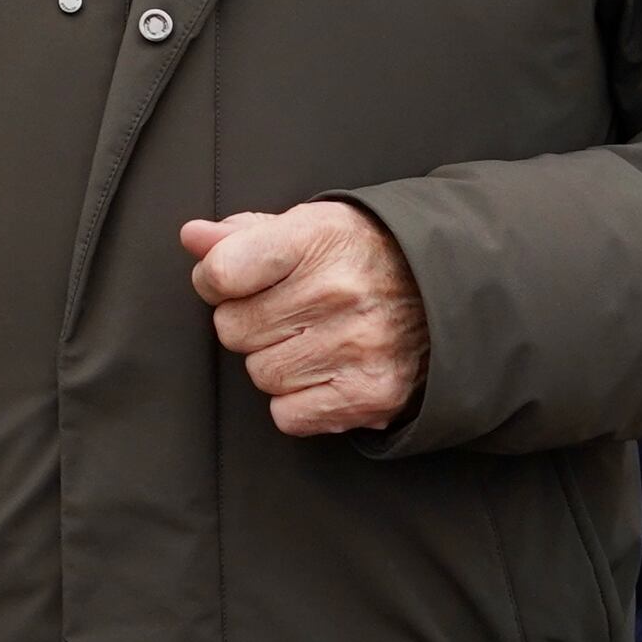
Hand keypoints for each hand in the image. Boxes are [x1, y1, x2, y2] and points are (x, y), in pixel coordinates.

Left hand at [180, 200, 427, 436]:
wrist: (448, 292)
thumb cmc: (363, 256)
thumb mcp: (308, 225)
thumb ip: (242, 235)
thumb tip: (192, 238)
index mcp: (317, 239)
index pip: (223, 273)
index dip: (214, 280)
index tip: (232, 281)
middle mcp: (339, 293)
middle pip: (233, 330)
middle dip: (248, 323)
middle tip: (286, 313)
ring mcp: (358, 347)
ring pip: (260, 374)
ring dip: (274, 362)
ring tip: (311, 340)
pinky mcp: (371, 395)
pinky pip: (288, 415)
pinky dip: (297, 402)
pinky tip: (323, 373)